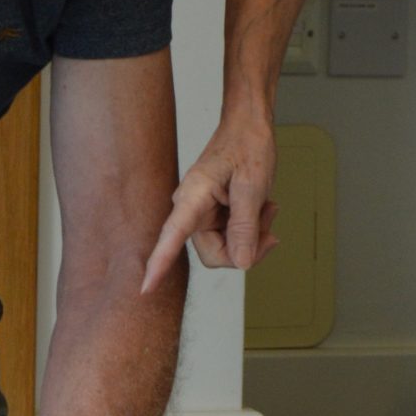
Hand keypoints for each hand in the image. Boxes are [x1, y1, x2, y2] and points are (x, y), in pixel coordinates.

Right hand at [142, 113, 277, 288]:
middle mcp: (192, 209)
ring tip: (267, 209)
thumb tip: (242, 263)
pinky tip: (262, 209)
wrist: (249, 126)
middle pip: (215, 253)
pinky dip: (252, 229)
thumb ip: (245, 227)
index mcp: (194, 197)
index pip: (172, 236)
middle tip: (270, 230)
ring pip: (227, 248)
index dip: (159, 264)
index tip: (145, 289)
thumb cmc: (248, 146)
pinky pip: (232, 238)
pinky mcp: (213, 215)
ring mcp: (202, 214)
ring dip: (253, 236)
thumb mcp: (252, 186)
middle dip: (246, 248)